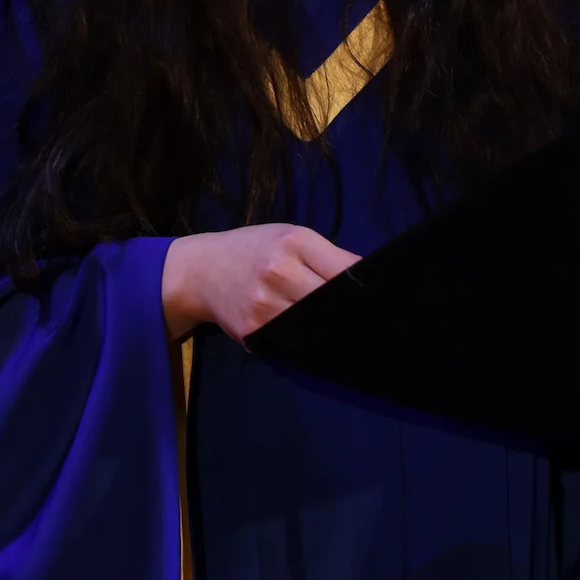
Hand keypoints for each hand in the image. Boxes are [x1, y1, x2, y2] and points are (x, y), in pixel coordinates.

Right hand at [161, 222, 359, 340]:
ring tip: (341, 330)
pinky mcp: (254, 332)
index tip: (378, 297)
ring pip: (314, 326)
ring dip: (329, 330)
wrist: (201, 270)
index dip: (362, 287)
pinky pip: (292, 342)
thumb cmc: (253, 249)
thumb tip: (368, 275)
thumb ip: (329, 255)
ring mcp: (264, 306)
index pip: (343, 271)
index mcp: (292, 243)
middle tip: (365, 320)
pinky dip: (306, 341)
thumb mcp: (289, 237)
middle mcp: (278, 272)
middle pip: (330, 301)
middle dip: (348, 311)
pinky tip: (314, 338)